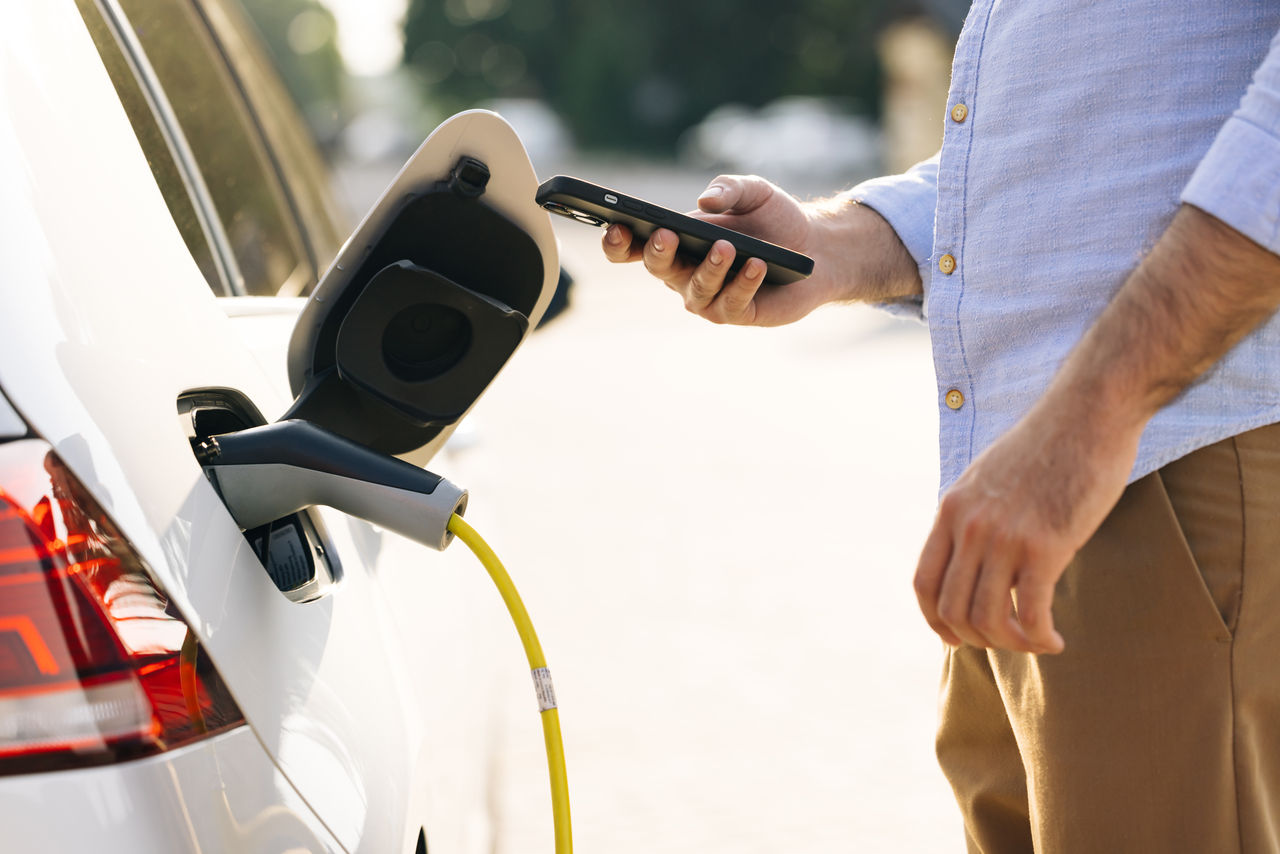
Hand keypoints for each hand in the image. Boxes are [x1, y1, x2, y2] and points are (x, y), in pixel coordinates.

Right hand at [601, 174, 920, 326]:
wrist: (816, 248)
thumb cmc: (774, 219)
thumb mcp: (753, 191)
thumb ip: (728, 188)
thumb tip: (705, 201)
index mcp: (674, 243)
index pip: (633, 247)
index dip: (618, 241)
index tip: (615, 226)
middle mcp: (683, 274)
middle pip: (658, 268)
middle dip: (658, 252)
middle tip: (667, 234)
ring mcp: (708, 297)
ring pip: (697, 289)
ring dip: (709, 268)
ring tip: (725, 247)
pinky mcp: (737, 313)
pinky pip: (733, 302)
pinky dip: (743, 283)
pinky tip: (755, 265)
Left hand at [912, 403, 1141, 653]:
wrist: (1088, 413)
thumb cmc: (1047, 446)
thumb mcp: (989, 477)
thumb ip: (975, 515)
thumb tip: (975, 555)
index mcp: (951, 509)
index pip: (923, 582)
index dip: (934, 620)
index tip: (954, 638)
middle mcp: (969, 526)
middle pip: (953, 609)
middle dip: (976, 638)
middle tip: (1006, 641)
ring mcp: (1004, 536)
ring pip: (989, 619)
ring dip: (1011, 643)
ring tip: (1036, 641)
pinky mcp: (1046, 545)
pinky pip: (1031, 614)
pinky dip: (1040, 639)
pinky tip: (1056, 640)